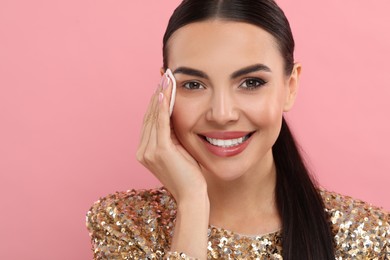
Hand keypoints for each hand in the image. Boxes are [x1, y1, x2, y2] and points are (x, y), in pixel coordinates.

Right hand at [136, 72, 206, 202]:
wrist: (191, 195)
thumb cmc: (189, 176)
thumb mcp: (178, 152)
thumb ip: (172, 136)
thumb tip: (173, 115)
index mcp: (145, 151)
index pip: (150, 121)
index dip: (156, 102)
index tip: (162, 86)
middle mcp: (143, 150)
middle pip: (149, 116)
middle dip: (157, 95)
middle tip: (164, 77)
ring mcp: (148, 151)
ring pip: (154, 117)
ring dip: (160, 96)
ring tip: (166, 80)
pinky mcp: (160, 150)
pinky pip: (160, 123)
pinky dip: (162, 107)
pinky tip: (165, 93)